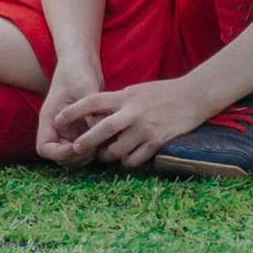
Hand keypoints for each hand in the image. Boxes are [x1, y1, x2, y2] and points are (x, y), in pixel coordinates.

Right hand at [36, 63, 105, 164]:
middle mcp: (58, 128)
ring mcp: (71, 129)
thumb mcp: (84, 88)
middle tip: (96, 147)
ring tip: (104, 144)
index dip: (59, 153)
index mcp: (49, 119)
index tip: (78, 147)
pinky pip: (88, 146)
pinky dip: (97, 148)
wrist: (82, 60)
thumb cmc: (78, 70)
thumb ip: (89, 110)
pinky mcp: (84, 128)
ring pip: (75, 155)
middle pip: (61, 157)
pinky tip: (111, 139)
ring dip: (88, 156)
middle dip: (78, 157)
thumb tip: (98, 131)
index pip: (44, 148)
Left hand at [54, 76, 217, 168]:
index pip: (92, 101)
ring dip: (108, 155)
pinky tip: (127, 159)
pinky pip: (135, 158)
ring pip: (117, 149)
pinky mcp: (158, 140)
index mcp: (126, 96)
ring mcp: (146, 127)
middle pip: (101, 129)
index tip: (57, 119)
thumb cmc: (163, 93)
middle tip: (77, 148)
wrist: (195, 96)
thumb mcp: (137, 90)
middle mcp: (134, 112)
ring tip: (106, 155)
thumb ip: (117, 101)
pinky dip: (127, 162)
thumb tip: (95, 112)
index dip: (72, 111)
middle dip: (86, 142)